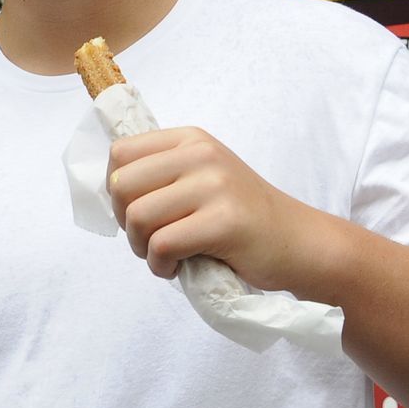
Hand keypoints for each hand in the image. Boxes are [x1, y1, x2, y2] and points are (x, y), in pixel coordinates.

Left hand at [109, 127, 310, 292]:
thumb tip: (109, 189)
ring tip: (164, 256)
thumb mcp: (202, 178)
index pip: (120, 153)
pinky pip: (162, 245)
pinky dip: (160, 266)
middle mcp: (201, 154)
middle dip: (125, 222)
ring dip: (141, 248)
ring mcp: (214, 186)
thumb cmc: (242, 218)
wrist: (299, 242)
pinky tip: (177, 268)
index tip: (139, 211)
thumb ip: (162, 174)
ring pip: (138, 217)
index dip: (117, 190)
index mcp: (190, 139)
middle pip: (121, 184)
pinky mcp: (224, 222)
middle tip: (149, 239)